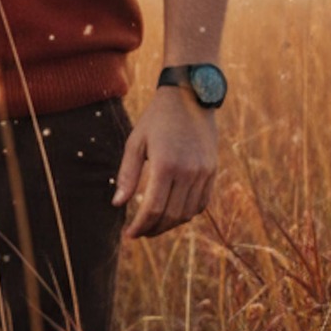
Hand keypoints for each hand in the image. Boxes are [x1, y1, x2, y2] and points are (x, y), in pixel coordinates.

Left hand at [113, 90, 217, 239]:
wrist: (190, 96)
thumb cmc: (157, 119)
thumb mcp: (135, 142)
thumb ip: (127, 174)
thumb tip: (118, 204)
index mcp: (166, 165)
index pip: (153, 209)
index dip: (140, 226)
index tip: (129, 234)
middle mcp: (188, 171)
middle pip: (171, 216)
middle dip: (153, 230)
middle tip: (139, 233)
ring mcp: (203, 172)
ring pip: (187, 213)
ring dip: (169, 224)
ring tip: (154, 225)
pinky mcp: (212, 171)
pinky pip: (201, 203)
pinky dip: (187, 214)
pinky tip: (173, 213)